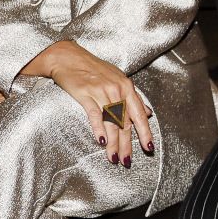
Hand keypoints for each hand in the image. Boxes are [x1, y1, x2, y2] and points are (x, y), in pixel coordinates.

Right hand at [24, 39, 153, 165]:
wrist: (68, 57)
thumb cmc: (93, 68)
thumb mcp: (118, 79)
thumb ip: (133, 97)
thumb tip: (148, 113)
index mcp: (127, 87)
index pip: (139, 114)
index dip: (145, 132)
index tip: (148, 147)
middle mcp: (117, 89)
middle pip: (125, 122)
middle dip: (127, 144)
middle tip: (127, 161)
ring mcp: (101, 91)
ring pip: (111, 122)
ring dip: (113, 143)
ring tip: (113, 158)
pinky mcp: (85, 93)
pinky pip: (95, 114)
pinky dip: (98, 129)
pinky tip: (101, 142)